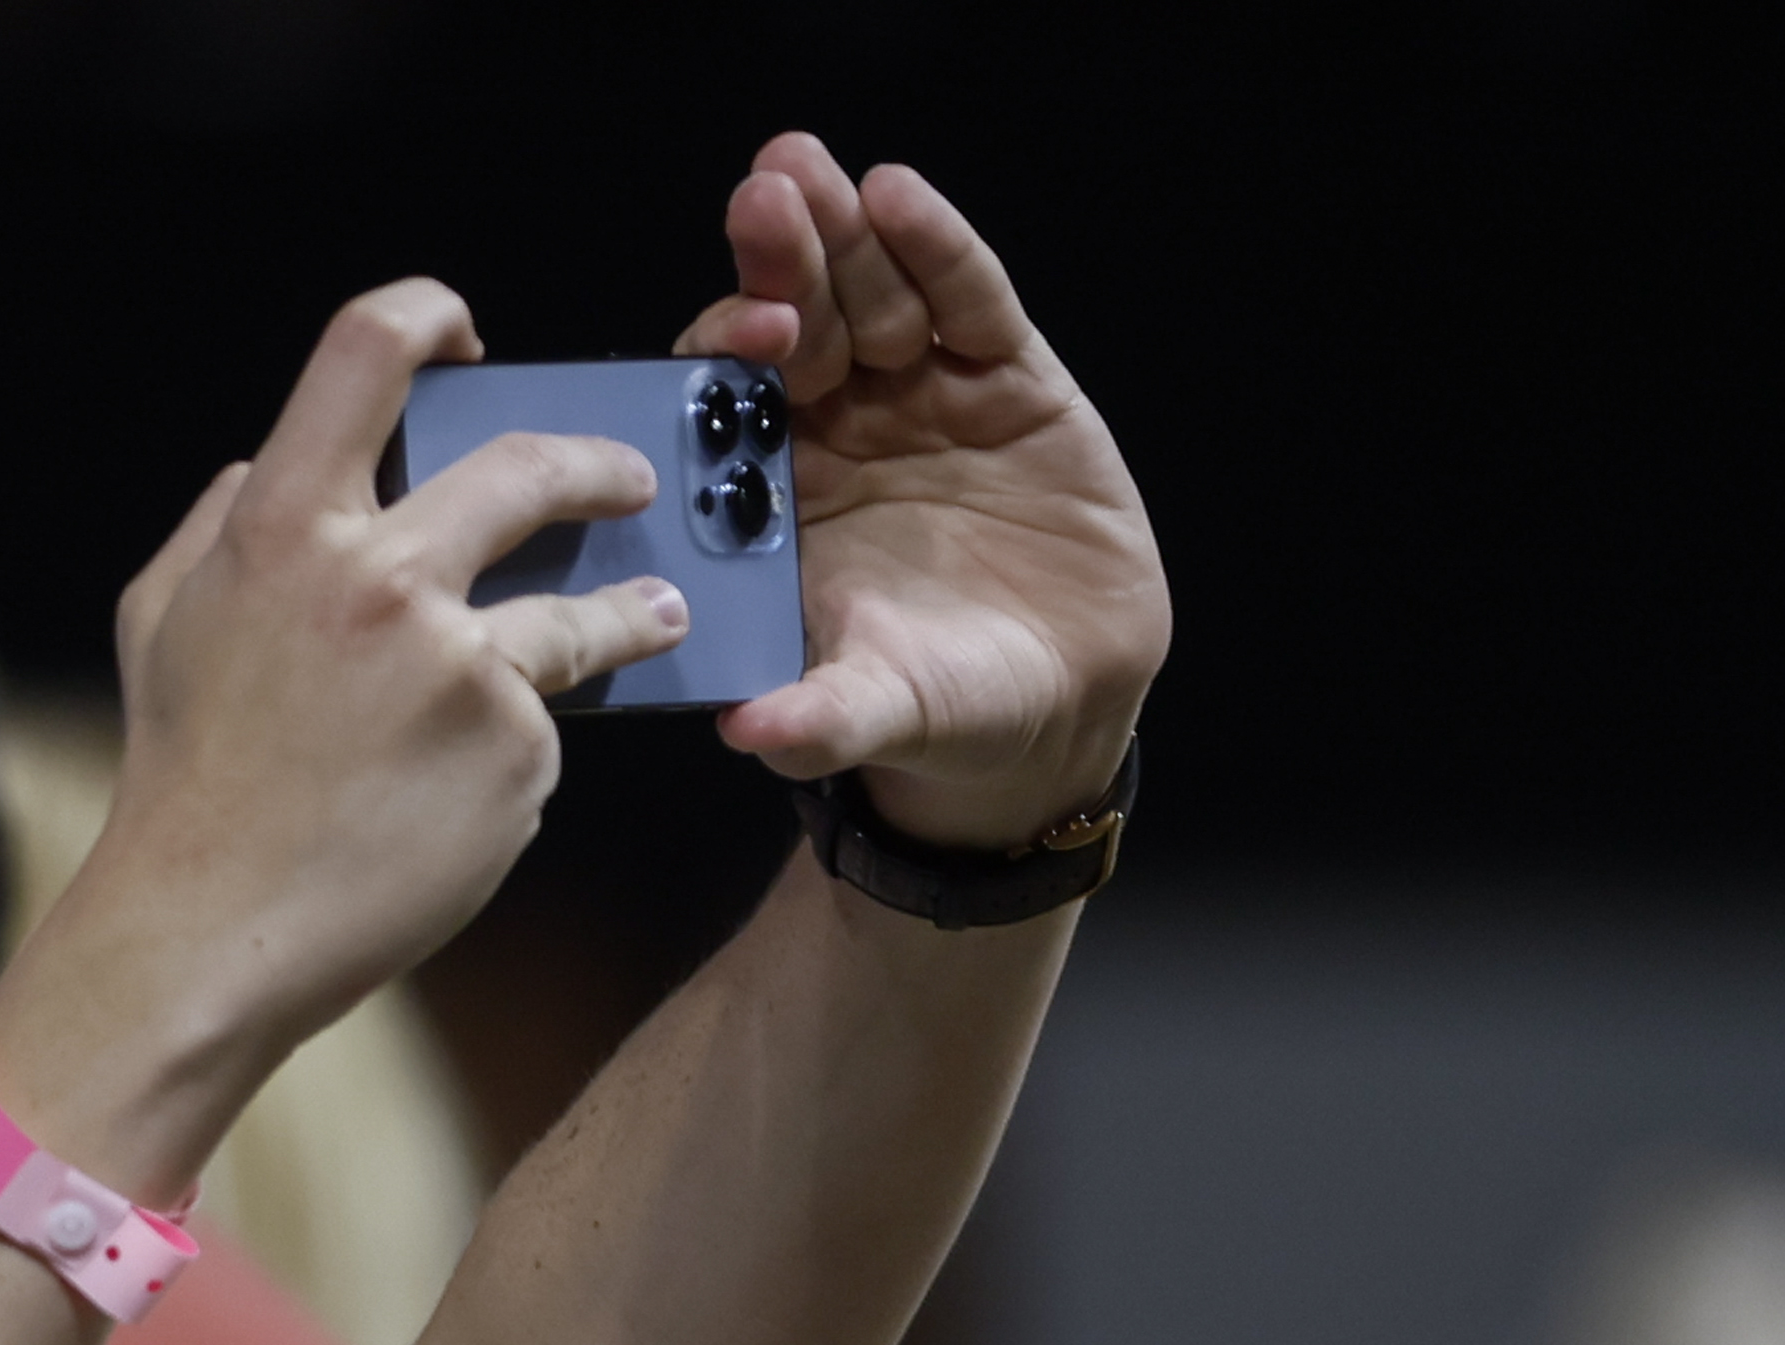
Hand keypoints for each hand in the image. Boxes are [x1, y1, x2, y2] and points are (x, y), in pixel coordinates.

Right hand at [0, 281, 683, 1199]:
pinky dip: (525, 742)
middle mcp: (379, 576)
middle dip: (597, 461)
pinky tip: (488, 783)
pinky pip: (543, 722)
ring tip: (656, 615)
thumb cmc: (183, 781)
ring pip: (578, 608)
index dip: (430, 314)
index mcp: (281, 527)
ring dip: (632, 604)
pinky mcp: (512, 751)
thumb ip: (220, 524)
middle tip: (630, 477)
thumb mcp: (162, 620)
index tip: (470, 340)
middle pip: (526, 465)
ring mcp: (456, 664)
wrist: (210, 935)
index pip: (369, 350)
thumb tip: (266, 463)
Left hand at [677, 136, 1167, 848]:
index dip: (729, 363)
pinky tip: (902, 197)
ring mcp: (919, 396)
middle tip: (761, 197)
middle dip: (779, 261)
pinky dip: (939, 250)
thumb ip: (818, 717)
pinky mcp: (1007, 378)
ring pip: (872, 295)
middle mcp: (835, 434)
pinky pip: (968, 302)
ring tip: (812, 171)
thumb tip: (750, 734)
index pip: (728, 410)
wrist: (1055, 700)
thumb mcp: (875, 713)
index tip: (746, 336)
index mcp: (774, 501)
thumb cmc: (939, 704)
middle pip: (796, 327)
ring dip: (843, 232)